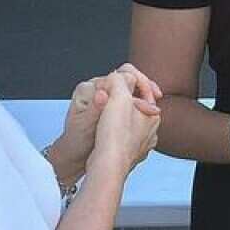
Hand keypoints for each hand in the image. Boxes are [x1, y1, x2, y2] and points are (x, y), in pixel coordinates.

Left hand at [49, 65, 162, 183]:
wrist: (73, 154)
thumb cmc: (75, 141)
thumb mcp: (84, 127)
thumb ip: (94, 110)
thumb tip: (102, 93)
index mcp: (88, 89)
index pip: (118, 75)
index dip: (137, 83)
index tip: (147, 99)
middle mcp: (97, 88)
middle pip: (126, 77)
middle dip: (144, 85)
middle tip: (156, 97)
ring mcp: (105, 95)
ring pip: (130, 86)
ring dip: (144, 92)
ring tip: (155, 103)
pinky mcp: (111, 104)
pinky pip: (129, 96)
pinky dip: (141, 101)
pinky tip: (149, 110)